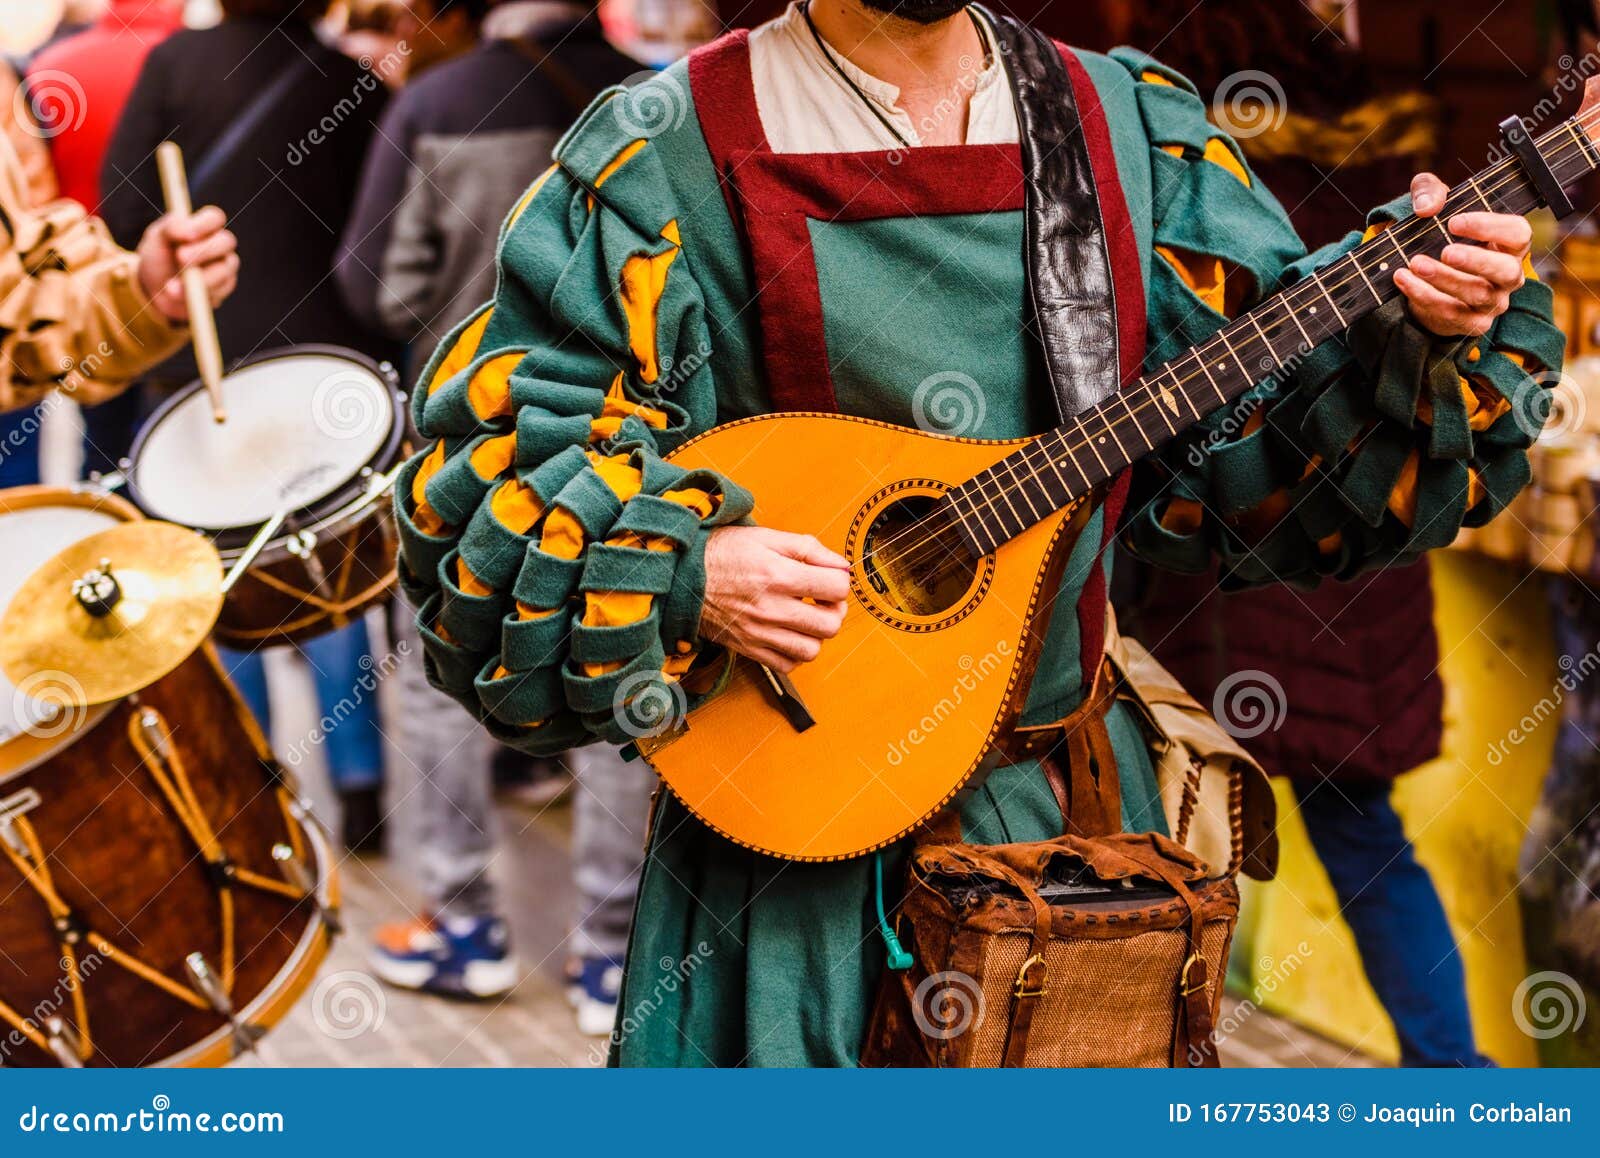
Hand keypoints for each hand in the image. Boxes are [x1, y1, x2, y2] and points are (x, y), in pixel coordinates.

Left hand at [136, 206, 238, 322]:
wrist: (157, 289)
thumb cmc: (158, 257)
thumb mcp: (157, 239)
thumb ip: (171, 228)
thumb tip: (188, 230)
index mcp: (203, 226)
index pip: (214, 217)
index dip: (205, 224)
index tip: (188, 235)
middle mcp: (219, 244)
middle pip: (226, 241)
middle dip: (203, 251)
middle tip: (180, 258)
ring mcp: (225, 266)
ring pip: (224, 270)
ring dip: (198, 278)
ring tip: (170, 287)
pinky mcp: (224, 288)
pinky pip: (219, 291)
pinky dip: (197, 295)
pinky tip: (177, 295)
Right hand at [700, 526, 850, 672]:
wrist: (683, 577)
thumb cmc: (723, 553)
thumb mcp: (766, 538)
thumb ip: (808, 548)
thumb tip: (842, 565)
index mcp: (778, 575)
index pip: (836, 588)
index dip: (840, 582)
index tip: (830, 579)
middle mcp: (771, 608)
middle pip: (830, 625)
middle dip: (835, 611)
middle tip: (823, 601)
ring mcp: (760, 633)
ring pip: (812, 650)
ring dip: (816, 635)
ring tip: (806, 618)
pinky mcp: (750, 649)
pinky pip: (787, 665)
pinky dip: (795, 653)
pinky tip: (789, 634)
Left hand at [1394, 172, 1529, 337]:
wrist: (1422, 278)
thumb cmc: (1439, 235)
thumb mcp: (1433, 204)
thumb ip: (1429, 191)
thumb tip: (1426, 206)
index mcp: (1509, 244)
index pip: (1517, 234)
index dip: (1491, 227)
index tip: (1455, 222)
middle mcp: (1508, 275)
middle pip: (1506, 270)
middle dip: (1476, 260)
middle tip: (1445, 251)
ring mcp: (1493, 302)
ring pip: (1477, 294)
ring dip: (1444, 279)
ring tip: (1415, 264)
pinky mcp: (1472, 323)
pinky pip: (1451, 313)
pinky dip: (1424, 296)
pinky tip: (1404, 280)